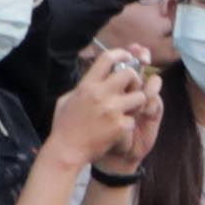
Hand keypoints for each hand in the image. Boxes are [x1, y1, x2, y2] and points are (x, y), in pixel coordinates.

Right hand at [57, 51, 167, 165]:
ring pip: (140, 96)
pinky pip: (134, 118)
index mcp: (87, 85)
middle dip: (134, 79)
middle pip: (129, 74)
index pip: (107, 59)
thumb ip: (82, 87)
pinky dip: (129, 123)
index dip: (121, 54)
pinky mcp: (120, 125)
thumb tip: (92, 77)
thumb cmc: (64, 126)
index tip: (128, 56)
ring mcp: (112, 110)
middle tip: (131, 88)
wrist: (66, 151)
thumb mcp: (66, 100)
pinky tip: (119, 129)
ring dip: (137, 102)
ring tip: (128, 109)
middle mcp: (100, 94)